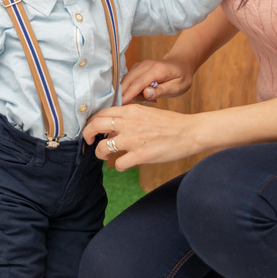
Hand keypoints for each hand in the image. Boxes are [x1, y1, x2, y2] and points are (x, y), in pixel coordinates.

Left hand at [82, 103, 202, 170]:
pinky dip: (119, 166)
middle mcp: (128, 123)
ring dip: (100, 153)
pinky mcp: (141, 155)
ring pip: (102, 147)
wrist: (189, 132)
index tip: (91, 129)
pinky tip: (125, 165)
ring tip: (106, 155)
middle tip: (88, 142)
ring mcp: (133, 139)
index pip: (101, 113)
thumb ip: (129, 118)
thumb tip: (113, 129)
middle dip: (86, 135)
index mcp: (130, 111)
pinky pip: (119, 164)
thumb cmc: (170, 123)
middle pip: (95, 125)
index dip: (91, 122)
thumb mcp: (146, 113)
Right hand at [121, 57, 193, 103]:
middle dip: (127, 95)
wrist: (181, 63)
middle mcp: (145, 65)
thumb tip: (145, 93)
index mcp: (157, 70)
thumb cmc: (181, 77)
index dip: (128, 94)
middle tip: (144, 103)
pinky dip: (132, 89)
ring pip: (127, 81)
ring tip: (149, 98)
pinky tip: (145, 93)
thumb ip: (161, 90)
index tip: (120, 104)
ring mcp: (140, 65)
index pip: (138, 83)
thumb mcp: (177, 87)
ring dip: (132, 93)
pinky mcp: (137, 68)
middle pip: (128, 81)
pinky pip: (129, 80)